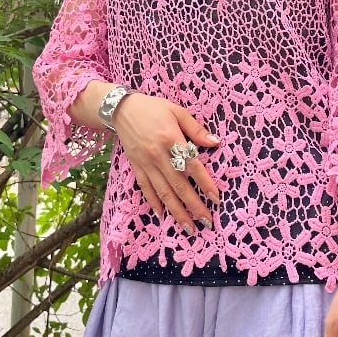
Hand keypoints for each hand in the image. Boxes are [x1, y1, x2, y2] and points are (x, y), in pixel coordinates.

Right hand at [111, 93, 220, 232]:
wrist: (121, 109)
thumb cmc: (153, 108)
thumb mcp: (177, 111)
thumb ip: (196, 129)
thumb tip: (216, 143)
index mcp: (170, 138)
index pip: (192, 166)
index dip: (205, 183)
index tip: (216, 199)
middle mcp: (158, 155)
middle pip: (179, 185)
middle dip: (193, 206)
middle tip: (207, 222)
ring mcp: (145, 163)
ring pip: (163, 192)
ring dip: (177, 211)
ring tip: (189, 227)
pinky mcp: (136, 167)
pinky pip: (146, 189)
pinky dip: (154, 203)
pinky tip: (163, 216)